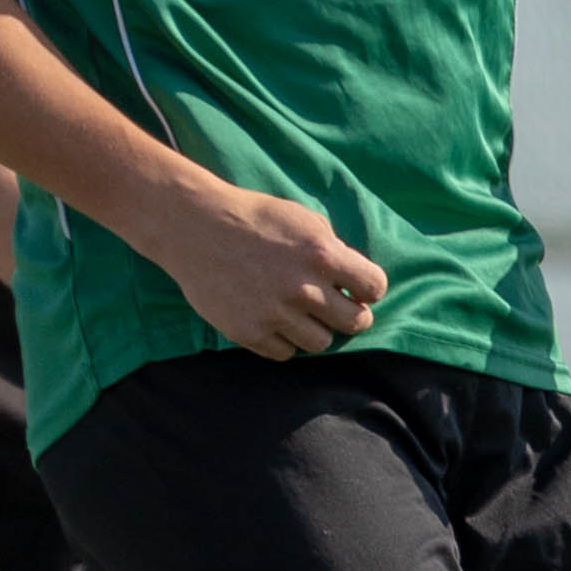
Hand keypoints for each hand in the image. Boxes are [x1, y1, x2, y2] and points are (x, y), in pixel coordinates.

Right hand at [168, 185, 387, 363]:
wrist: (195, 227)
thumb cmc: (253, 218)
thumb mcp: (303, 219)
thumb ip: (333, 248)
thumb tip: (354, 278)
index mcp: (323, 255)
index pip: (374, 287)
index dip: (369, 288)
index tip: (357, 289)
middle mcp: (303, 289)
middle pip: (355, 323)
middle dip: (352, 315)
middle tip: (337, 308)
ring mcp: (275, 314)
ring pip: (321, 343)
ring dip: (316, 329)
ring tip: (301, 314)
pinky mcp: (250, 333)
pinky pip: (284, 352)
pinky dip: (284, 340)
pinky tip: (274, 320)